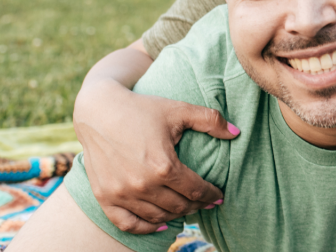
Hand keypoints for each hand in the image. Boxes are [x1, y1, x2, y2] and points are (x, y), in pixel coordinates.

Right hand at [74, 81, 239, 233]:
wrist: (98, 110)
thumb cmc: (141, 108)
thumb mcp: (179, 110)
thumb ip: (210, 120)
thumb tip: (237, 133)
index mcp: (163, 166)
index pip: (196, 190)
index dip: (212, 195)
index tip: (220, 195)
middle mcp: (142, 184)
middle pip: (179, 206)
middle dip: (197, 205)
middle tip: (205, 202)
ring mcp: (121, 193)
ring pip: (156, 216)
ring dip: (175, 216)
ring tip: (187, 209)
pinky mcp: (104, 197)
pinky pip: (127, 223)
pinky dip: (145, 227)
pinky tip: (159, 222)